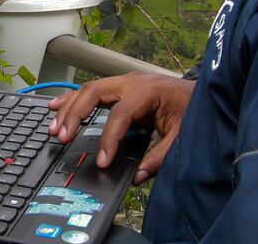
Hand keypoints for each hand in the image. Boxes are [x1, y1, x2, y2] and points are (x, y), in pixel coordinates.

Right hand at [47, 72, 194, 184]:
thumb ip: (160, 157)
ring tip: (53, 127)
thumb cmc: (194, 109)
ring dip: (69, 107)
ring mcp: (125, 81)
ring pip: (88, 89)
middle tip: (61, 137)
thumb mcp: (183, 135)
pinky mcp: (121, 87)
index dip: (109, 138)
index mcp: (148, 91)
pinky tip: (56, 106)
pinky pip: (92, 91)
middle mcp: (132, 81)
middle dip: (75, 115)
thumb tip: (137, 176)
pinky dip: (73, 98)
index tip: (102, 161)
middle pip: (94, 93)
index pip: (120, 114)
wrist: (203, 92)